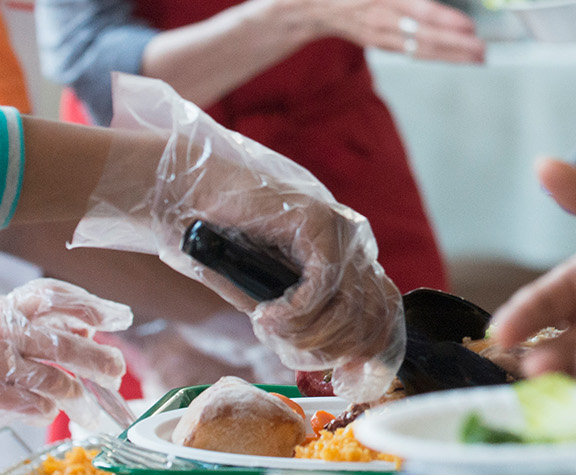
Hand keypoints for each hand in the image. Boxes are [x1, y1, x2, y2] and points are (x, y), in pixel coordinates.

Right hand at [0, 279, 129, 456]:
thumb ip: (37, 322)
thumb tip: (87, 326)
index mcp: (5, 306)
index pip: (54, 295)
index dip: (89, 304)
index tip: (115, 317)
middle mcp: (0, 329)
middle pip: (63, 342)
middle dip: (97, 357)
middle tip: (117, 368)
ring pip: (53, 378)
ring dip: (74, 390)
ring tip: (82, 396)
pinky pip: (33, 404)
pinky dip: (46, 410)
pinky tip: (48, 410)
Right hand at [72, 74, 406, 402]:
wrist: (190, 196)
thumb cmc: (226, 249)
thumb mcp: (274, 296)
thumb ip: (306, 322)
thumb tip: (339, 365)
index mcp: (352, 261)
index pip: (385, 316)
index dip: (366, 355)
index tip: (337, 378)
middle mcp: (356, 244)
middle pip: (371, 321)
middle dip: (327, 352)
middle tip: (284, 351)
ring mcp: (342, 230)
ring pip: (348, 310)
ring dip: (304, 336)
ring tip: (267, 329)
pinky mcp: (319, 221)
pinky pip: (322, 288)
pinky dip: (293, 314)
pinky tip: (263, 314)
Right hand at [275, 0, 483, 62]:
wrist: (308, 7)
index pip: (419, 10)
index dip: (446, 20)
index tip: (469, 25)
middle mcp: (383, 18)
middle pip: (425, 35)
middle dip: (457, 46)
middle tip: (483, 50)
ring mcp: (381, 35)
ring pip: (420, 49)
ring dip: (451, 56)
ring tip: (477, 58)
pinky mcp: (381, 44)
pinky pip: (411, 53)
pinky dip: (434, 57)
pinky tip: (454, 57)